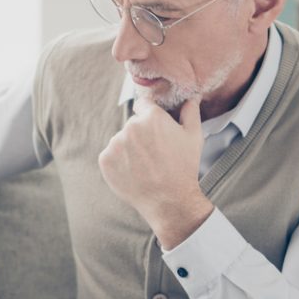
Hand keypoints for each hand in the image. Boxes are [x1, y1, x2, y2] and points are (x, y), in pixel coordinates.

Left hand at [97, 93, 213, 248]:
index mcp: (151, 116)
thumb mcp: (193, 137)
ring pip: (120, 140)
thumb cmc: (184, 168)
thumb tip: (190, 97)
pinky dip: (118, 162)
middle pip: (132, 125)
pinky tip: (133, 172)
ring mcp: (115, 143)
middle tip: (153, 154)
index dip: (150, 117)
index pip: (144, 105)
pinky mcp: (105, 159)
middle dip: (141, 135)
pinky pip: (110, 155)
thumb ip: (190, 112)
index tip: (155, 131)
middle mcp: (131, 126)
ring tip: (144, 166)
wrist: (169, 200)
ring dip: (128, 149)